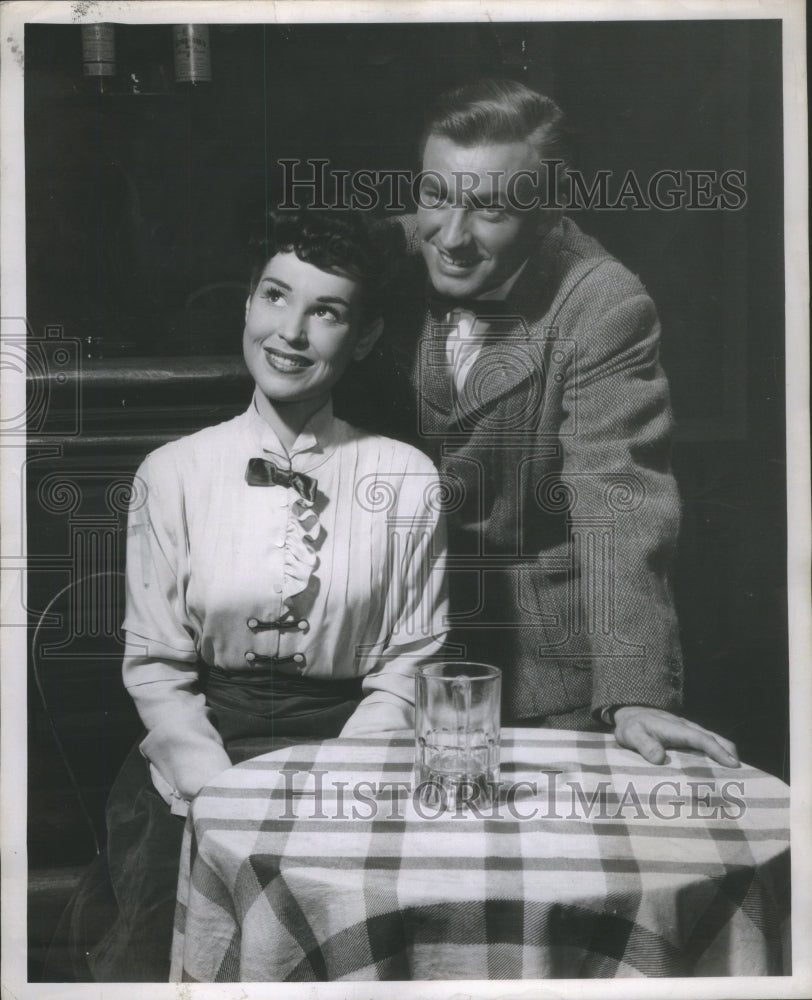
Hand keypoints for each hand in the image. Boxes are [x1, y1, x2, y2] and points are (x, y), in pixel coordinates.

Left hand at [612, 706, 739, 766]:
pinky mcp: (686, 735)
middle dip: (729, 752)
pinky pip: (706, 743)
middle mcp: (686, 727)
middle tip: (742, 774)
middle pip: (714, 737)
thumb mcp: (631, 735)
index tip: (732, 764)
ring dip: (725, 752)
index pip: (701, 738)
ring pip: (712, 739)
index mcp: (675, 728)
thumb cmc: (631, 727)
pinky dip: (716, 753)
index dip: (718, 751)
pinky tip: (718, 768)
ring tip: (735, 774)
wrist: (629, 715)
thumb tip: (659, 758)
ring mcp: (687, 730)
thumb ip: (643, 745)